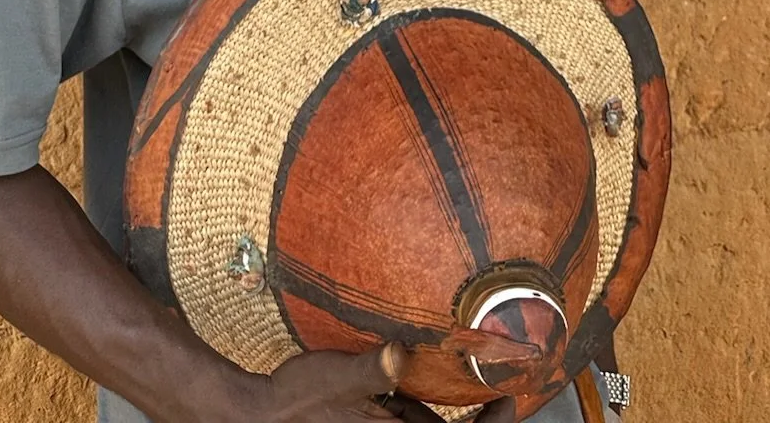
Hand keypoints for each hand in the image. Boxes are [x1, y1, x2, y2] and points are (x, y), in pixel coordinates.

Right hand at [262, 343, 514, 422]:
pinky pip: (407, 422)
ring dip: (442, 408)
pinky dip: (416, 406)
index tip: (506, 399)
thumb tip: (398, 353)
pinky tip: (409, 377)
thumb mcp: (335, 377)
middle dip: (470, 415)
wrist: (263, 415)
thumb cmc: (297, 399)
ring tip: (451, 368)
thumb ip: (371, 369)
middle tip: (489, 381)